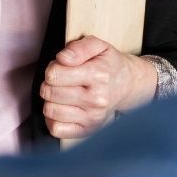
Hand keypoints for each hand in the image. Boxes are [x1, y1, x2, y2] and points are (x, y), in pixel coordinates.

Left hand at [40, 35, 155, 137]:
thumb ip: (79, 48)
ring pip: (50, 111)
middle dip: (50, 83)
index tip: (62, 68)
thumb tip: (62, 59)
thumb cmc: (108, 64)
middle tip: (62, 80)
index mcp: (98, 75)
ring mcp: (92, 118)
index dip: (52, 68)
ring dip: (51, 101)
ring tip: (63, 94)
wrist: (127, 85)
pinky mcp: (88, 130)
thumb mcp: (97, 46)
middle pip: (49, 92)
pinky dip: (53, 119)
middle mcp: (96, 99)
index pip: (54, 74)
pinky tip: (63, 109)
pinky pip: (56, 129)